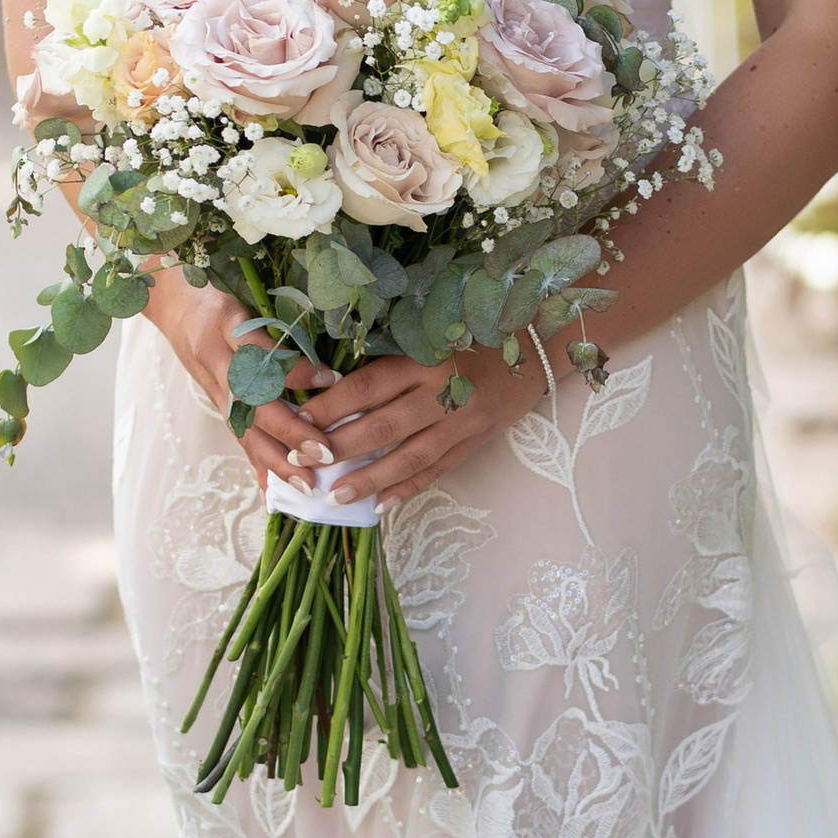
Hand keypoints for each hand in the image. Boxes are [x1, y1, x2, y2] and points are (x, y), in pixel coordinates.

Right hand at [146, 271, 332, 491]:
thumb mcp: (245, 292)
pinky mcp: (215, 401)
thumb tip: (324, 353)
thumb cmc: (217, 292)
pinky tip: (274, 494)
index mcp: (225, 328)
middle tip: (323, 452)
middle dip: (289, 431)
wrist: (171, 300)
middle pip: (252, 403)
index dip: (294, 371)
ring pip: (244, 428)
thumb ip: (277, 317)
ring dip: (275, 460)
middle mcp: (217, 362)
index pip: (260, 355)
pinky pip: (237, 436)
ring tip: (305, 485)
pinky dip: (257, 466)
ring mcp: (214, 386)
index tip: (331, 379)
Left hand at [292, 343, 547, 508]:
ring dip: (371, 478)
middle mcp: (442, 391)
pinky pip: (438, 470)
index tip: (300, 419)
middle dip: (341, 447)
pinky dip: (409, 489)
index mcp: (424, 358)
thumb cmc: (474, 332)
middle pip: (383, 425)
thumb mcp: (431, 333)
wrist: (538, 344)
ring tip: (337, 495)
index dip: (332, 405)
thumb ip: (390, 358)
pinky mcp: (476, 441)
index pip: (368, 386)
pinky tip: (382, 505)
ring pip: (410, 456)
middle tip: (306, 462)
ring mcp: (462, 421)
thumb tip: (330, 383)